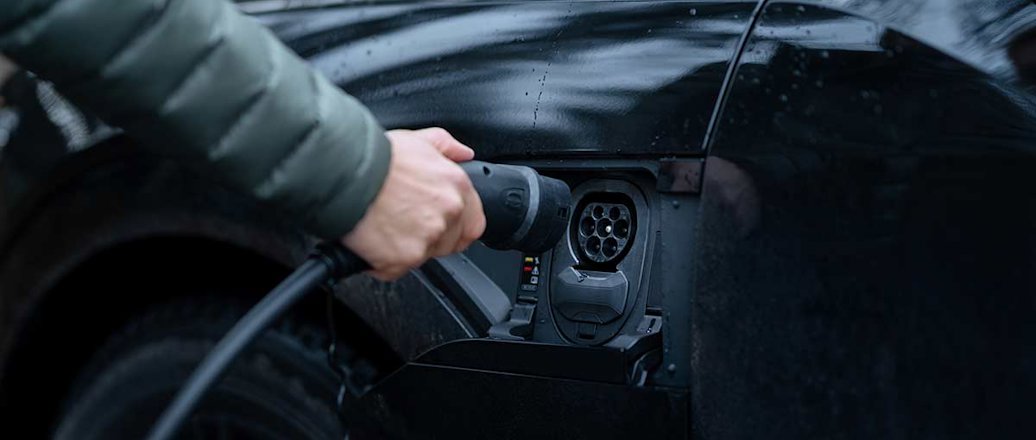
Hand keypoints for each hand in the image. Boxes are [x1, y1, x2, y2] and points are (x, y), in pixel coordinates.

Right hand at [343, 128, 485, 279]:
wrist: (344, 174)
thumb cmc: (375, 157)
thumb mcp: (416, 138)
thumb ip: (445, 146)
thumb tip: (464, 153)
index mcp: (456, 186)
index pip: (474, 222)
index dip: (456, 226)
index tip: (440, 225)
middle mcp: (448, 213)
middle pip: (448, 242)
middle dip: (428, 238)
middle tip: (401, 223)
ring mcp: (428, 238)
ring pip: (422, 256)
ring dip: (404, 248)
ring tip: (382, 227)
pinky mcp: (405, 258)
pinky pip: (395, 269)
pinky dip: (381, 261)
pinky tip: (370, 240)